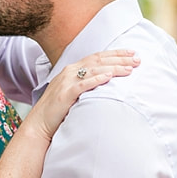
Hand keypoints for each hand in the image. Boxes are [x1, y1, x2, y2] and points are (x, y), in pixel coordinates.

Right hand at [23, 49, 139, 139]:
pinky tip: (109, 77)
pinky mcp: (65, 94)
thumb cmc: (57, 110)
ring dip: (113, 68)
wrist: (39, 124)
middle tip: (137, 59)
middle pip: (97, 60)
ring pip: (93, 70)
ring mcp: (65, 82)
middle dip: (119, 58)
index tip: (132, 53)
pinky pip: (83, 84)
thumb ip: (85, 83)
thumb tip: (107, 80)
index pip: (96, 57)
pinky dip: (96, 79)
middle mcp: (68, 72)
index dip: (115, 53)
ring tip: (129, 69)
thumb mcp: (72, 91)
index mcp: (71, 70)